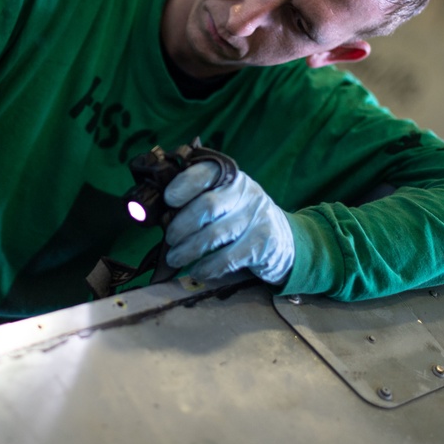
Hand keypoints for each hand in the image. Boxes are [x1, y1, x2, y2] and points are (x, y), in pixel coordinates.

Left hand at [163, 161, 293, 283]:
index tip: (168, 199)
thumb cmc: (242, 219)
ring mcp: (257, 218)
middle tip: (169, 239)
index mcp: (232, 178)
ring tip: (175, 258)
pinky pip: (228, 258)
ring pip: (215, 235)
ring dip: (188, 250)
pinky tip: (197, 271)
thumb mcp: (227, 200)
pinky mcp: (263, 244)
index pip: (207, 172)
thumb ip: (199, 198)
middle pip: (207, 206)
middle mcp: (247, 193)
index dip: (184, 184)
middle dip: (181, 225)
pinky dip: (207, 267)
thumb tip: (158, 211)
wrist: (286, 242)